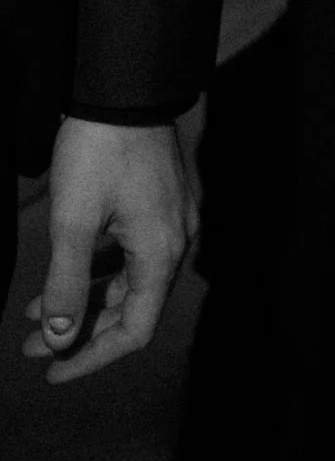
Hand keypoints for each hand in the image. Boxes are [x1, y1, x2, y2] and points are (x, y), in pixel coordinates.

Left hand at [20, 117, 195, 383]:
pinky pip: (130, 253)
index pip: (134, 329)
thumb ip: (66, 284)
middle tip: (33, 346)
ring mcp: (169, 220)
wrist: (124, 90)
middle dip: (80, 330)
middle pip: (132, 308)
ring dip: (85, 300)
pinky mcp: (159, 202)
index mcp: (160, 254)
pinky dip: (97, 270)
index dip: (92, 357)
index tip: (51, 370)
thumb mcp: (73, 222)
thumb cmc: (98, 155)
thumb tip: (58, 339)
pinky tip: (66, 271)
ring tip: (37, 313)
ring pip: (128, 280)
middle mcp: (174, 243)